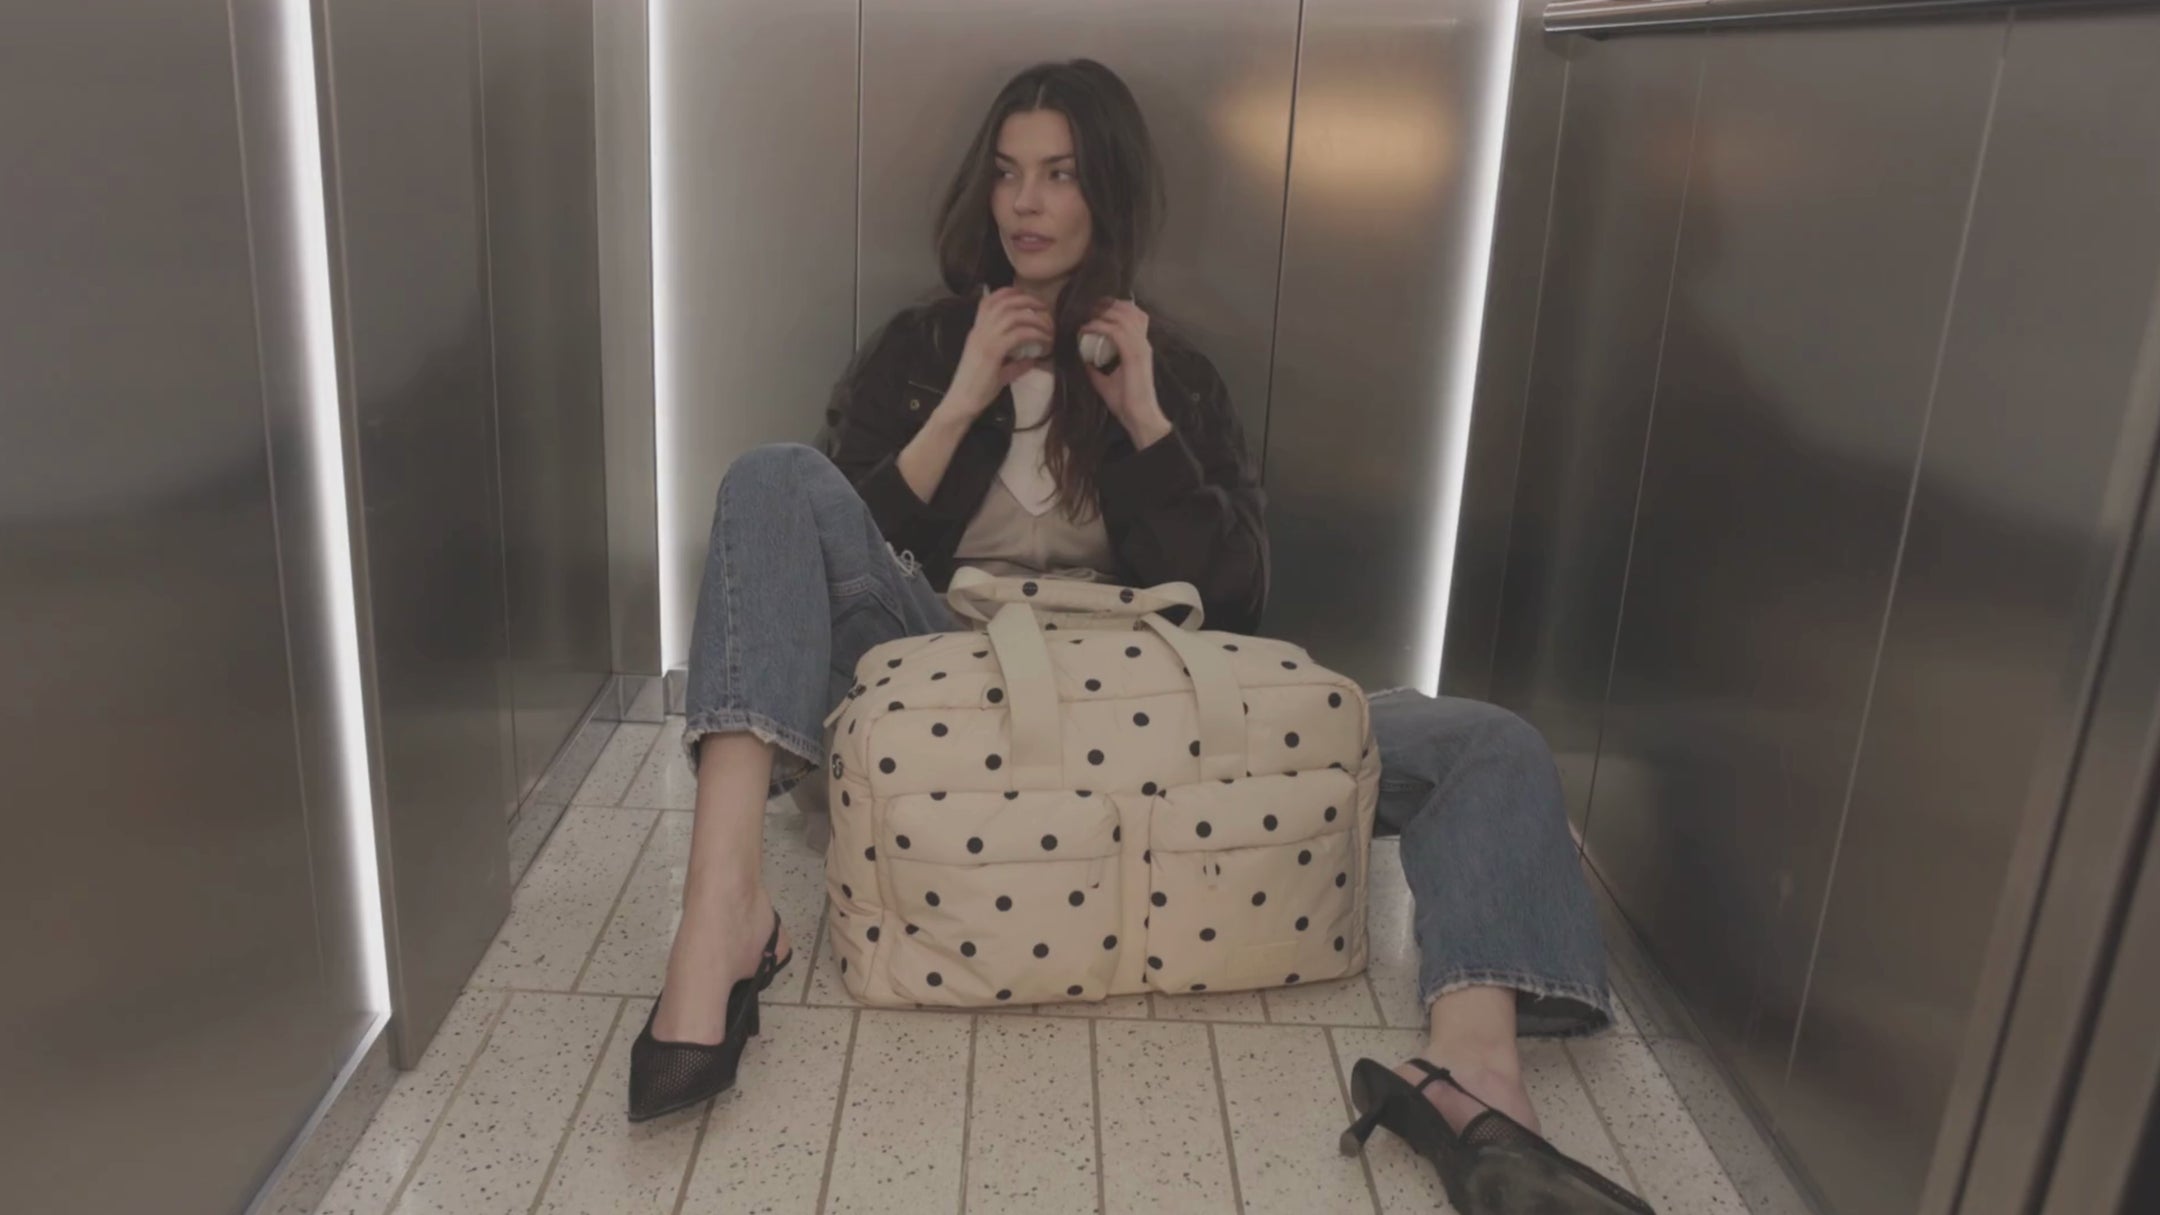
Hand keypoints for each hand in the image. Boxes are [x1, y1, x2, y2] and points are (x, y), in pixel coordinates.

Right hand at [944, 288, 1053, 418]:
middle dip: (1027, 299)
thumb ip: (1014, 363)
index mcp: (977, 331)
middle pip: (1004, 302)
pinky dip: (1034, 334)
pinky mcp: (993, 351)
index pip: (989, 300)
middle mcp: (979, 330)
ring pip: (1013, 315)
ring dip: (1034, 317)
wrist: (962, 401)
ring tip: (1047, 325)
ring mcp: (985, 339)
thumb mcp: (998, 371)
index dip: (1009, 292)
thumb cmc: (977, 388)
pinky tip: (1044, 341)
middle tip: (1043, 306)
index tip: (1027, 296)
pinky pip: (1018, 334)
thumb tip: (1032, 359)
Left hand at [1081, 299, 1172, 448]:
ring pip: (1123, 316)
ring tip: (1085, 315)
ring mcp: (1140, 347)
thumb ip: (1095, 369)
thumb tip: (1082, 360)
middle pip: (1129, 310)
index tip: (1093, 308)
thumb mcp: (1105, 381)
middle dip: (1107, 304)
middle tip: (1087, 306)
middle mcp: (1142, 343)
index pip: (1133, 316)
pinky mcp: (1135, 354)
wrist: (1139, 416)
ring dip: (1102, 313)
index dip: (1115, 307)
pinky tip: (1086, 329)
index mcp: (1139, 347)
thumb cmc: (1125, 401)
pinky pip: (1116, 332)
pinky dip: (1099, 326)